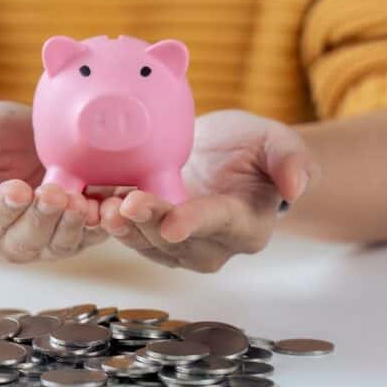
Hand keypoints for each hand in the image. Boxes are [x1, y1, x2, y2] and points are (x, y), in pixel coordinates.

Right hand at [0, 101, 104, 261]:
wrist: (26, 134)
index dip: (2, 208)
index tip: (16, 189)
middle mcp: (10, 238)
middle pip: (24, 241)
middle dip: (41, 217)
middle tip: (53, 193)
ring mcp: (47, 238)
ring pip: (58, 245)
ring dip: (71, 226)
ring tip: (81, 202)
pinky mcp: (79, 230)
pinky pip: (92, 236)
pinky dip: (102, 225)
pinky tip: (108, 206)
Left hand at [100, 110, 318, 272]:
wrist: (222, 153)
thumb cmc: (254, 148)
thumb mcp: (277, 142)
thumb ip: (291, 160)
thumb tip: (298, 185)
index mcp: (247, 224)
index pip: (220, 224)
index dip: (196, 223)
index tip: (173, 223)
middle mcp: (213, 244)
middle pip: (178, 240)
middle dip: (149, 224)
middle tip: (125, 204)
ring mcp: (179, 244)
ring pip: (148, 242)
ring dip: (123, 228)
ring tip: (100, 208)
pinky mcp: (151, 235)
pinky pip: (129, 233)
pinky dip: (107, 221)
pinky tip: (88, 205)